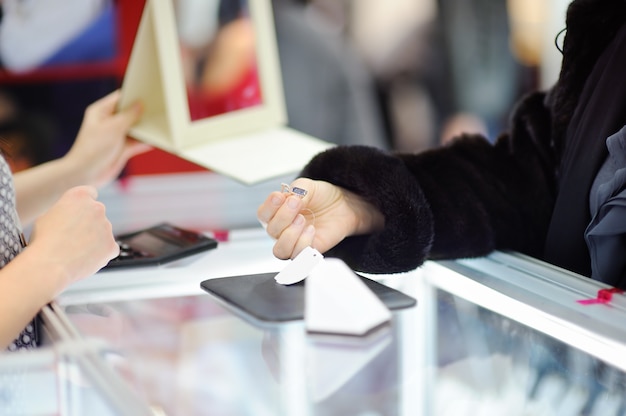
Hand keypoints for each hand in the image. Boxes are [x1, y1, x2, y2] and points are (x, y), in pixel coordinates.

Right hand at [27, 186, 118, 289]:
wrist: (50, 265)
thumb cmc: (43, 242)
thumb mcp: (46, 217)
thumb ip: (64, 212)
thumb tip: (69, 217)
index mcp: (79, 196)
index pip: (90, 193)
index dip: (85, 204)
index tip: (82, 211)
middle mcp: (97, 208)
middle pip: (97, 214)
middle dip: (89, 224)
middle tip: (74, 237)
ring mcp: (107, 227)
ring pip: (103, 232)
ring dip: (94, 239)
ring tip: (75, 251)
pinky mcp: (112, 245)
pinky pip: (109, 248)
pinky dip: (101, 253)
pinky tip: (85, 258)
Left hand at [64, 89, 151, 186]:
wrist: (86, 175)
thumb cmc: (93, 149)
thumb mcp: (113, 128)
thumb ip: (129, 115)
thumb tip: (140, 104)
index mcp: (102, 111)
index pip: (121, 98)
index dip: (134, 94)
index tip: (150, 92)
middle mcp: (109, 122)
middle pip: (130, 113)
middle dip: (143, 112)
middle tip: (159, 108)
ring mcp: (116, 136)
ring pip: (135, 129)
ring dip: (146, 129)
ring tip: (161, 124)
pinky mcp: (122, 149)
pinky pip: (137, 143)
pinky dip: (146, 142)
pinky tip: (157, 141)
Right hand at [257, 178, 383, 259]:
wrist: (343, 205)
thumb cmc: (322, 196)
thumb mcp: (308, 186)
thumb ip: (296, 191)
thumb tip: (289, 199)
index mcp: (277, 212)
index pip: (263, 214)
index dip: (269, 206)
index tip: (280, 196)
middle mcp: (282, 230)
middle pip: (270, 230)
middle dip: (283, 216)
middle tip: (297, 203)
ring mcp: (294, 243)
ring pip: (280, 250)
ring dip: (289, 235)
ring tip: (302, 220)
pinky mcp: (308, 252)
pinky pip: (298, 257)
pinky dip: (303, 243)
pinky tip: (311, 230)